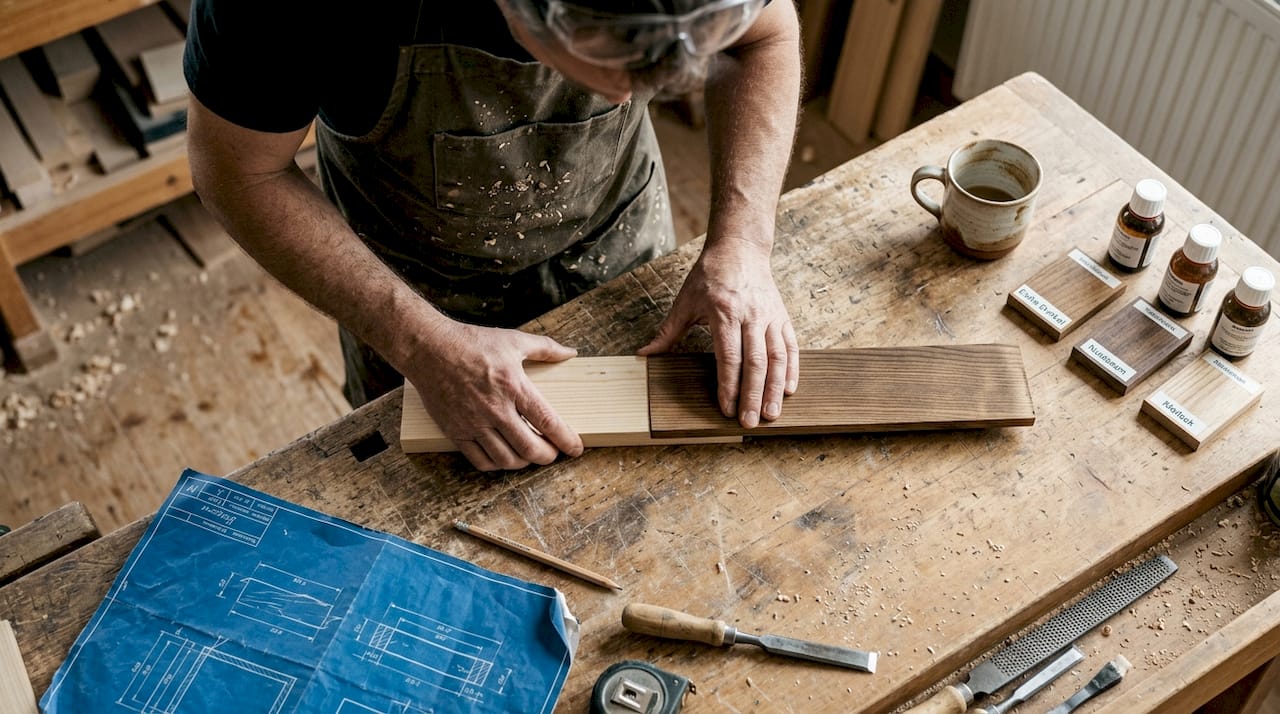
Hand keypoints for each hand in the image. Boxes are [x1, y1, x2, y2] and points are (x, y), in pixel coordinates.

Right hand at [407, 323, 583, 470]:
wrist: (428, 349)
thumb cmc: (471, 343)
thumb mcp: (513, 340)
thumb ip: (546, 348)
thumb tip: (570, 353)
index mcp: (514, 386)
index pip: (547, 421)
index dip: (566, 440)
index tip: (575, 448)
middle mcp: (495, 409)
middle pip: (530, 448)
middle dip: (548, 456)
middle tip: (552, 453)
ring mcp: (474, 423)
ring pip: (506, 459)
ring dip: (524, 463)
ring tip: (529, 455)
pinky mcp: (456, 432)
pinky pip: (480, 461)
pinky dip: (497, 465)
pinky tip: (504, 456)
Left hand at [639, 243, 798, 426]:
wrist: (740, 248)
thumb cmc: (709, 275)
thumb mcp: (685, 301)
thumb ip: (668, 332)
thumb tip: (644, 355)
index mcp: (724, 313)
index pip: (729, 357)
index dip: (729, 386)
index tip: (726, 409)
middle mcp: (751, 316)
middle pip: (755, 363)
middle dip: (753, 396)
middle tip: (751, 422)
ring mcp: (770, 316)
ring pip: (776, 357)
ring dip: (775, 388)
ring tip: (773, 413)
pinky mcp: (782, 316)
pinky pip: (790, 346)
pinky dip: (791, 369)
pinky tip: (788, 390)